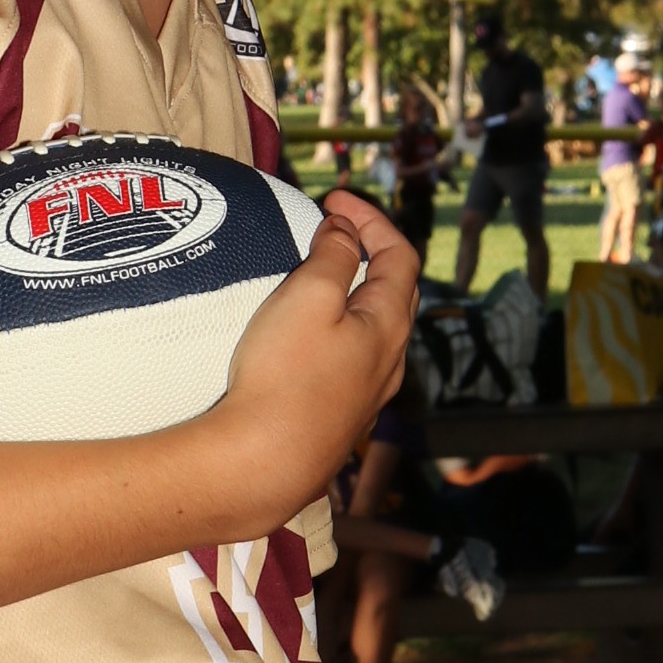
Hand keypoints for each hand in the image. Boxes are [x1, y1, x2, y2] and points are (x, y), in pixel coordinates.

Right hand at [205, 191, 418, 535]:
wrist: (262, 463)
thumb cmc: (284, 377)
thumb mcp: (308, 297)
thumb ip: (332, 256)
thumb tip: (345, 231)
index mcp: (390, 323)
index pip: (400, 255)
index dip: (371, 219)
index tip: (333, 199)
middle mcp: (389, 361)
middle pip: (395, 292)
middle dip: (369, 252)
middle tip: (331, 231)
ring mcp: (368, 395)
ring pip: (376, 330)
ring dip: (354, 295)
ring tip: (319, 280)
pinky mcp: (341, 419)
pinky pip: (353, 361)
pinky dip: (340, 331)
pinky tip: (312, 340)